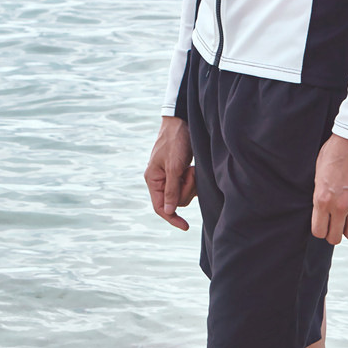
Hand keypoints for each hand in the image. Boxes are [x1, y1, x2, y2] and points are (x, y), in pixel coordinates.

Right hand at [144, 116, 196, 230]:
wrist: (183, 120)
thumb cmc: (175, 141)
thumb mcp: (174, 166)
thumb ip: (171, 189)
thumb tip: (168, 211)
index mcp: (153, 179)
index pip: (160, 207)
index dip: (172, 218)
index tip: (186, 226)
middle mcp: (160, 179)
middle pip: (175, 201)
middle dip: (185, 189)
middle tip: (189, 173)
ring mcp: (170, 175)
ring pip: (183, 193)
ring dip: (190, 183)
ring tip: (191, 168)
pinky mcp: (180, 170)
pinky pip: (188, 184)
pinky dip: (193, 179)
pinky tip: (194, 168)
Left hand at [311, 133, 347, 244]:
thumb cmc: (334, 152)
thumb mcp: (318, 172)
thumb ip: (320, 194)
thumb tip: (321, 209)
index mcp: (322, 199)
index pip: (319, 231)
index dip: (320, 229)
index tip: (323, 223)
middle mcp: (339, 206)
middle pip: (335, 237)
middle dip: (333, 232)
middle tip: (335, 222)